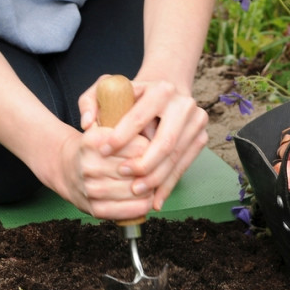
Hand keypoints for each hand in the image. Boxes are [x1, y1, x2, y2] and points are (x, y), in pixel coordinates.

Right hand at [57, 122, 153, 219]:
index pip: (140, 147)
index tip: (154, 150)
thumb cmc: (94, 148)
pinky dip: (142, 205)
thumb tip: (155, 144)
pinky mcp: (95, 208)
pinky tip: (144, 198)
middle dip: (154, 170)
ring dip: (150, 189)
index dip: (153, 149)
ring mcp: (91, 189)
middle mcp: (90, 165)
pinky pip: (129, 210)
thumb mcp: (104, 127)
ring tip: (151, 182)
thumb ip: (128, 128)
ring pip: (137, 191)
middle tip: (157, 169)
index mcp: (94, 141)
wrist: (65, 167)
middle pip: (139, 171)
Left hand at [80, 78, 208, 210]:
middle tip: (123, 174)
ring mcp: (196, 122)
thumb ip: (90, 101)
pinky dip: (168, 185)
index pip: (139, 117)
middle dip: (143, 164)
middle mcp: (183, 104)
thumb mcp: (109, 91)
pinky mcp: (201, 138)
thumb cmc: (132, 97)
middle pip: (165, 142)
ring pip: (175, 158)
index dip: (121, 137)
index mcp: (161, 89)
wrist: (165, 97)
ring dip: (155, 179)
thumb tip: (87, 124)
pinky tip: (154, 200)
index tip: (103, 152)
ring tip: (136, 190)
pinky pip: (183, 167)